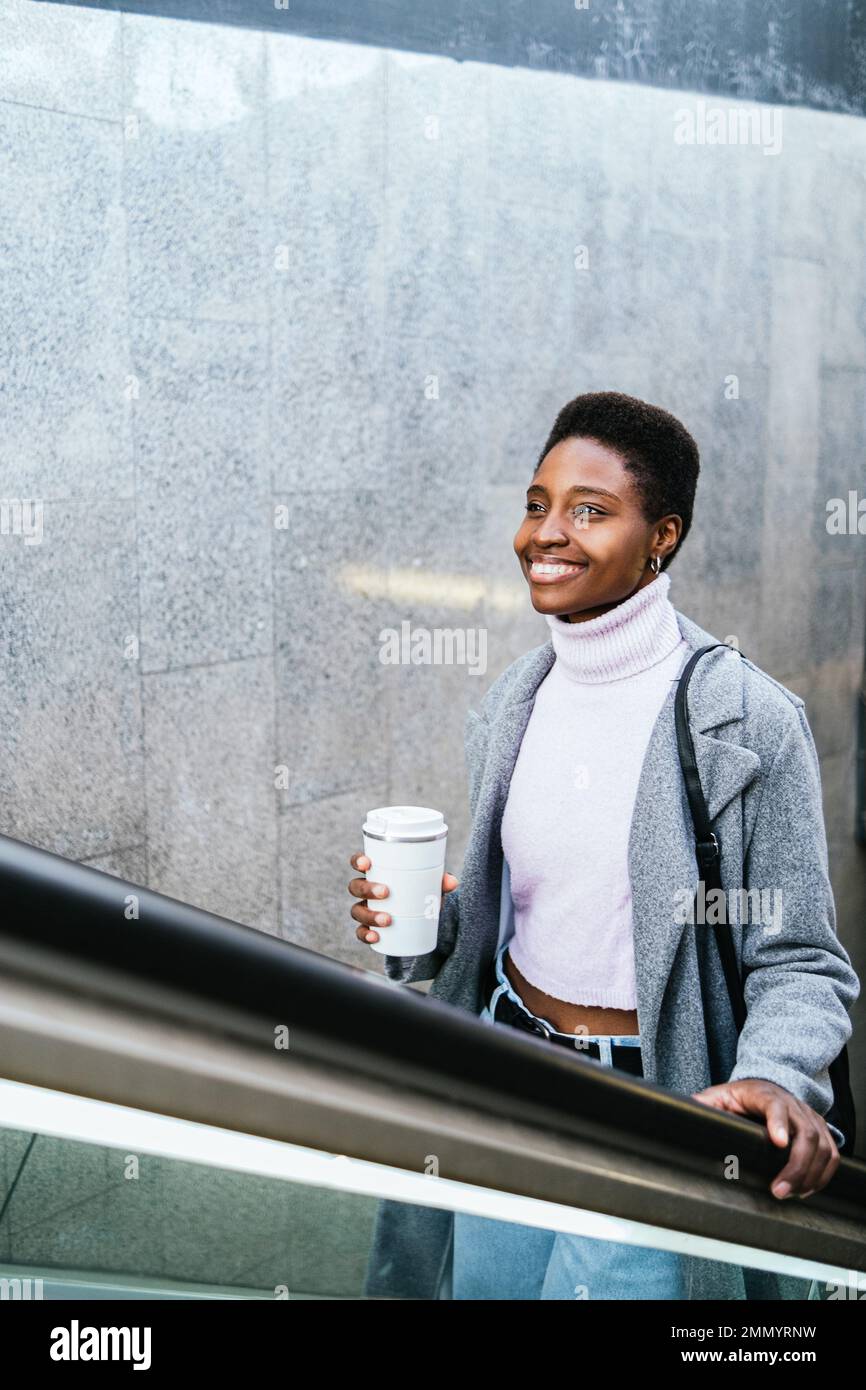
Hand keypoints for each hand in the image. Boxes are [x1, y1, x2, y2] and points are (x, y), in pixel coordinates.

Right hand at [348, 852, 457, 945]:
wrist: (422, 917)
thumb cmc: (421, 892)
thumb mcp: (431, 885)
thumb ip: (441, 882)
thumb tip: (452, 882)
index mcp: (377, 873)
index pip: (360, 863)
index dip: (358, 861)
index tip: (367, 863)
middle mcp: (366, 891)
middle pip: (356, 887)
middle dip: (367, 889)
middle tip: (386, 892)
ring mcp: (366, 909)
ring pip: (356, 911)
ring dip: (369, 915)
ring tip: (387, 920)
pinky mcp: (369, 928)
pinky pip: (361, 932)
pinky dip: (366, 935)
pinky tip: (375, 937)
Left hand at [690, 1078, 839, 1199]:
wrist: (767, 1083)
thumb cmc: (742, 1094)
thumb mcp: (720, 1095)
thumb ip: (704, 1104)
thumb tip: (685, 1114)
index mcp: (765, 1094)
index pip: (775, 1106)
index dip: (778, 1123)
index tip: (778, 1142)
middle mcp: (793, 1104)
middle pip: (805, 1134)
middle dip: (796, 1166)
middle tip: (778, 1190)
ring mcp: (810, 1117)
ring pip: (822, 1146)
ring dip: (810, 1175)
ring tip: (791, 1194)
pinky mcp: (820, 1129)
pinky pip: (831, 1154)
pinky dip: (824, 1174)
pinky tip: (808, 1189)